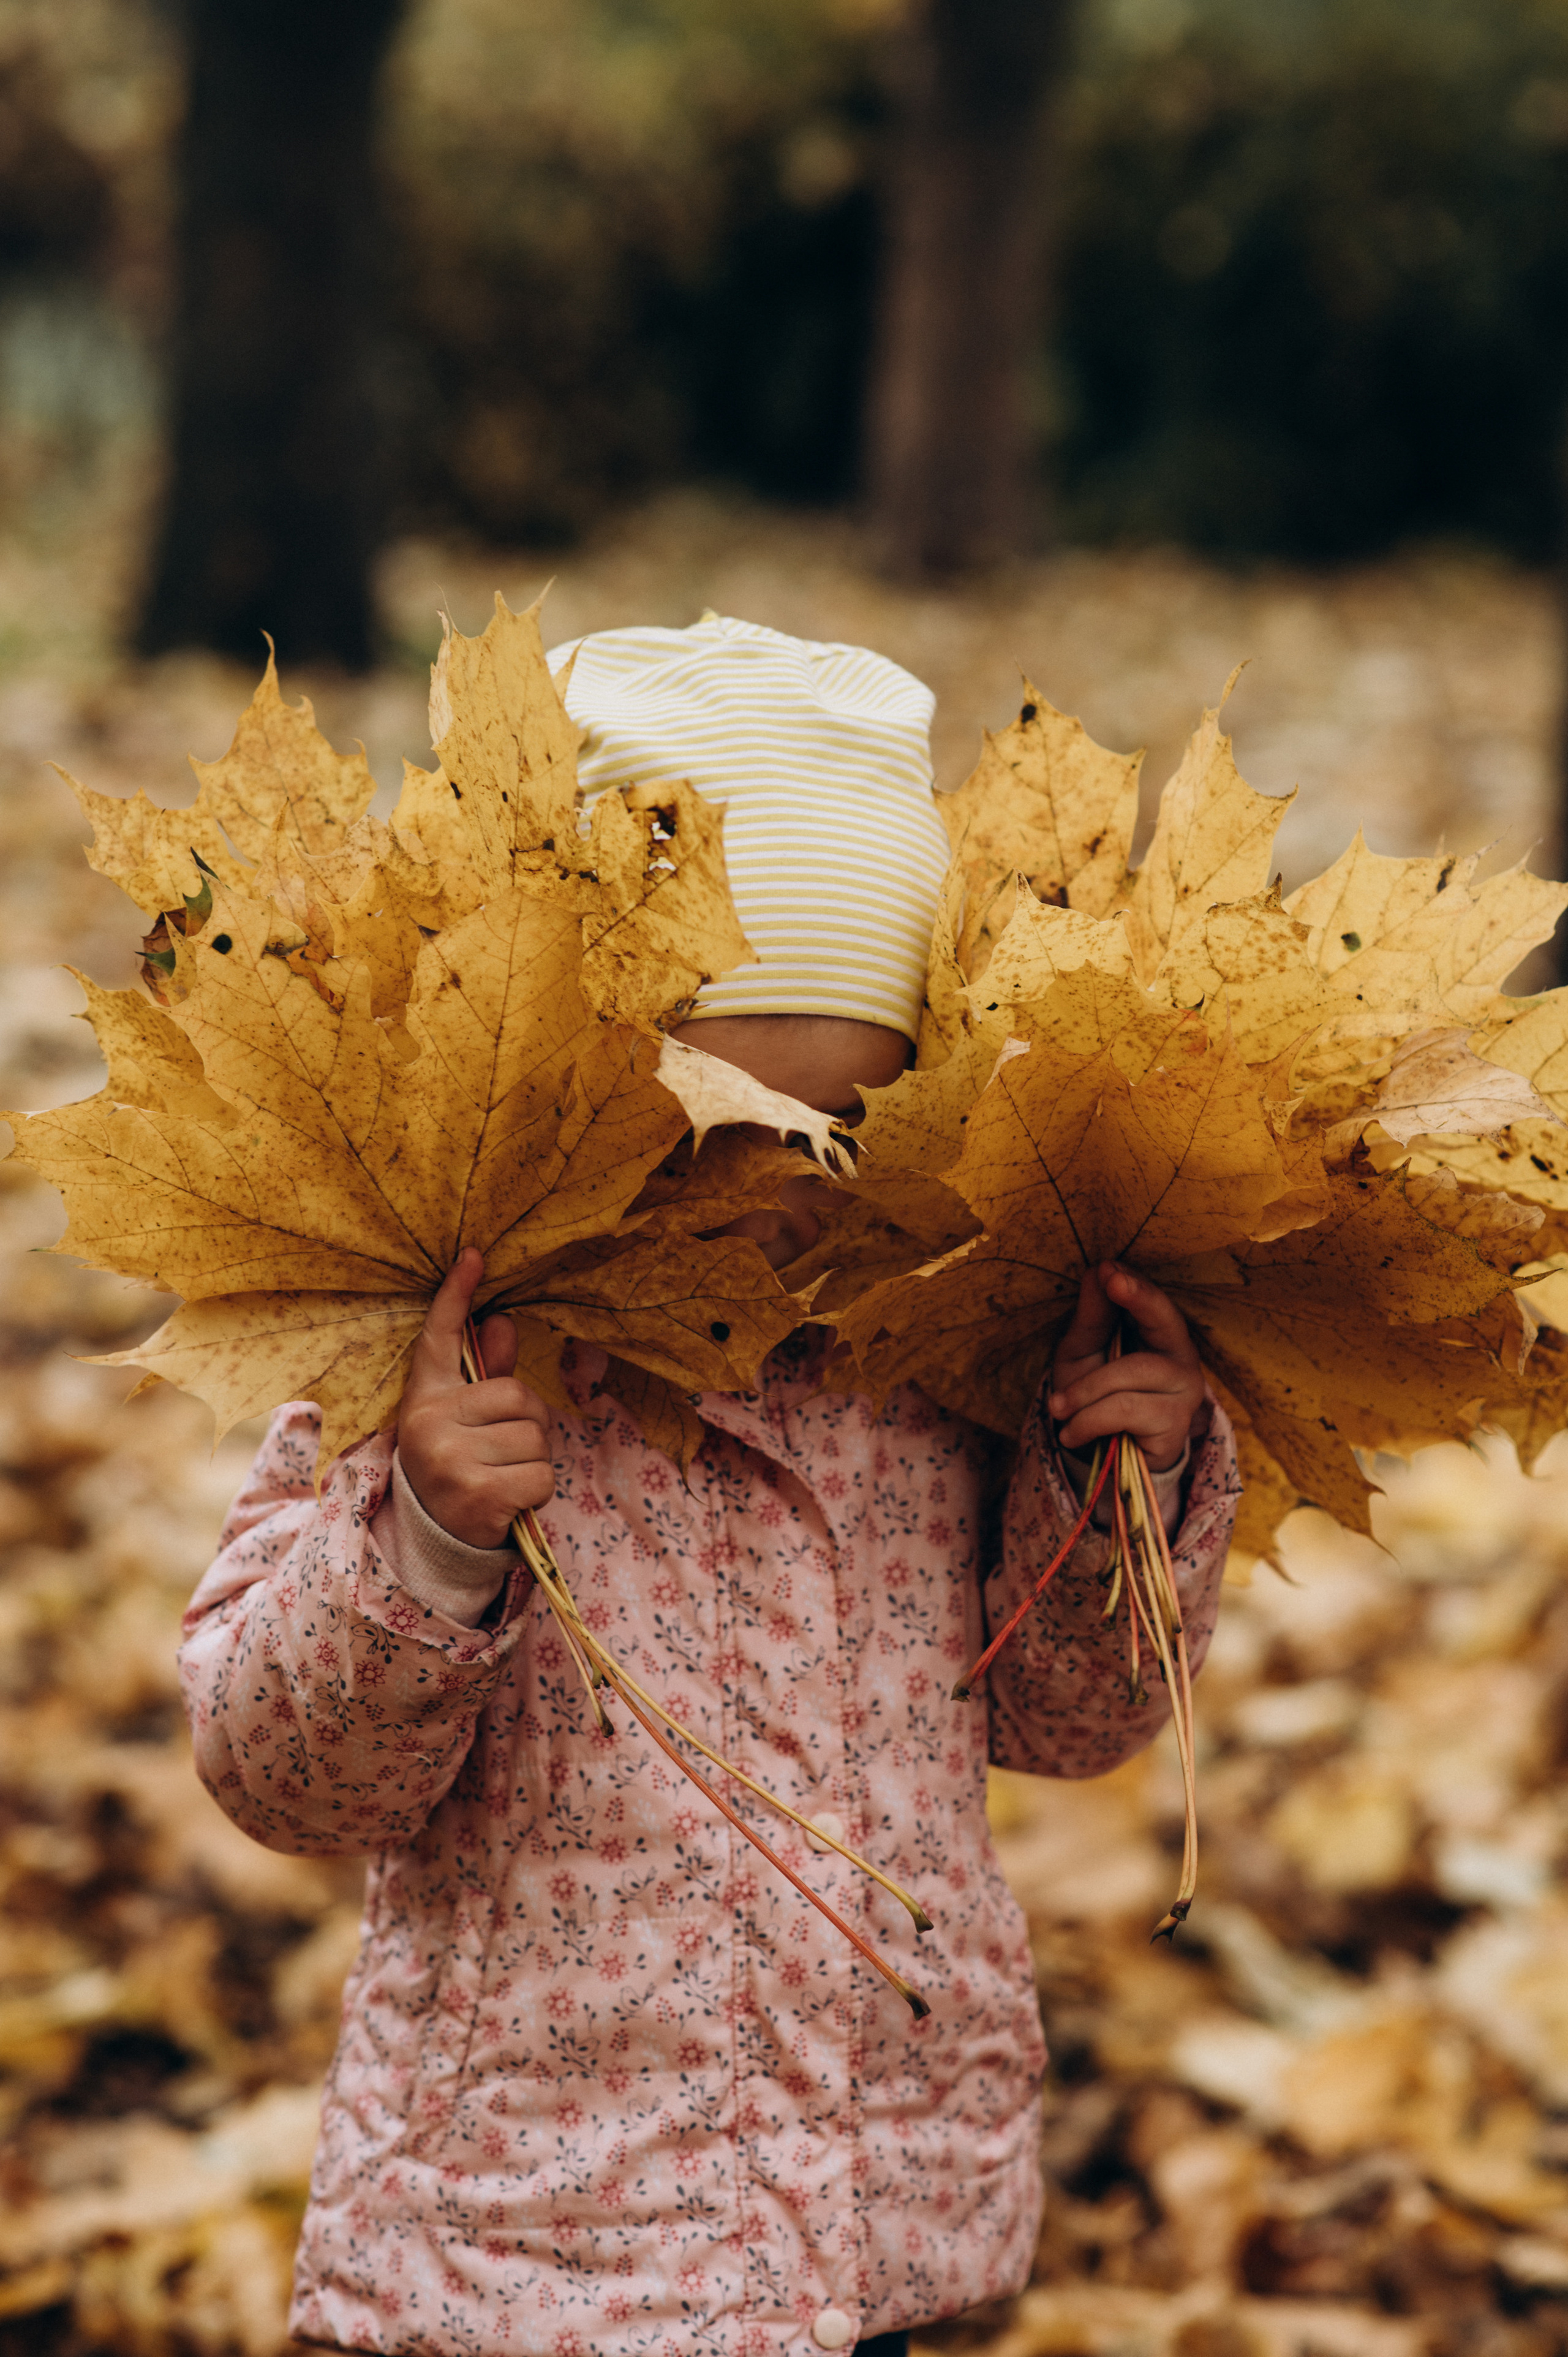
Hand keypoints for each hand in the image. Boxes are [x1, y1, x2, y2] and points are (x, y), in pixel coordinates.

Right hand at [397, 1249, 554, 1545]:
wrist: (433, 1544)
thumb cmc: (457, 1470)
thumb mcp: (464, 1423)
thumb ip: (484, 1376)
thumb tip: (501, 1322)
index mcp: (425, 1398)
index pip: (440, 1338)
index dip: (457, 1294)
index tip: (475, 1255)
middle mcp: (429, 1422)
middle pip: (520, 1396)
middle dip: (527, 1425)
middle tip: (502, 1454)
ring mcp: (451, 1458)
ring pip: (535, 1438)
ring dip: (533, 1462)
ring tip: (502, 1478)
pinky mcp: (478, 1492)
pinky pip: (541, 1475)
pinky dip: (537, 1492)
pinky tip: (509, 1503)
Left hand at [1048, 1263, 1204, 1473]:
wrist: (1098, 1461)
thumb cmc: (1092, 1399)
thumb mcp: (1083, 1354)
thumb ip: (1093, 1317)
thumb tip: (1099, 1269)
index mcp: (1160, 1337)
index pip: (1155, 1303)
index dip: (1136, 1285)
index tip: (1110, 1267)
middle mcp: (1181, 1360)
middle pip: (1164, 1321)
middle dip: (1138, 1298)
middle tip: (1111, 1280)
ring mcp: (1183, 1394)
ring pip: (1131, 1372)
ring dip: (1084, 1390)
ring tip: (1058, 1408)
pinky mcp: (1175, 1428)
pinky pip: (1124, 1410)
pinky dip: (1088, 1420)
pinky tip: (1073, 1433)